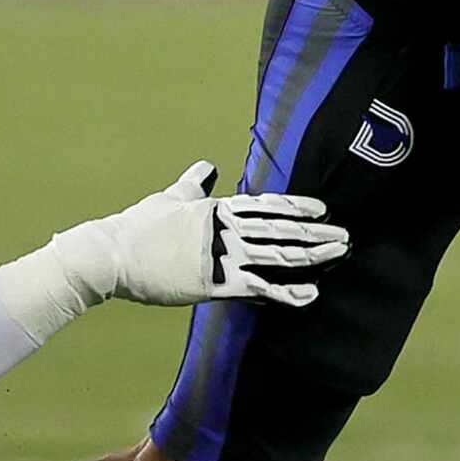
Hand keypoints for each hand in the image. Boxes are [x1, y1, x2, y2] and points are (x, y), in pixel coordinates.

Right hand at [102, 161, 348, 309]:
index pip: (267, 204)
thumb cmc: (138, 226)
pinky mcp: (215, 283)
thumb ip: (193, 183)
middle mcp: (226, 228)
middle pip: (280, 228)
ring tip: (338, 254)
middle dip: (315, 232)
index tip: (322, 209)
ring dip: (311, 255)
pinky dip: (287, 293)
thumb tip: (205, 166)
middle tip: (346, 236)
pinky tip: (310, 295)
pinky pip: (260, 288)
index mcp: (217, 207)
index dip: (297, 206)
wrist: (113, 254)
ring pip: (277, 254)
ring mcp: (222, 255)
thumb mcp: (170, 197)